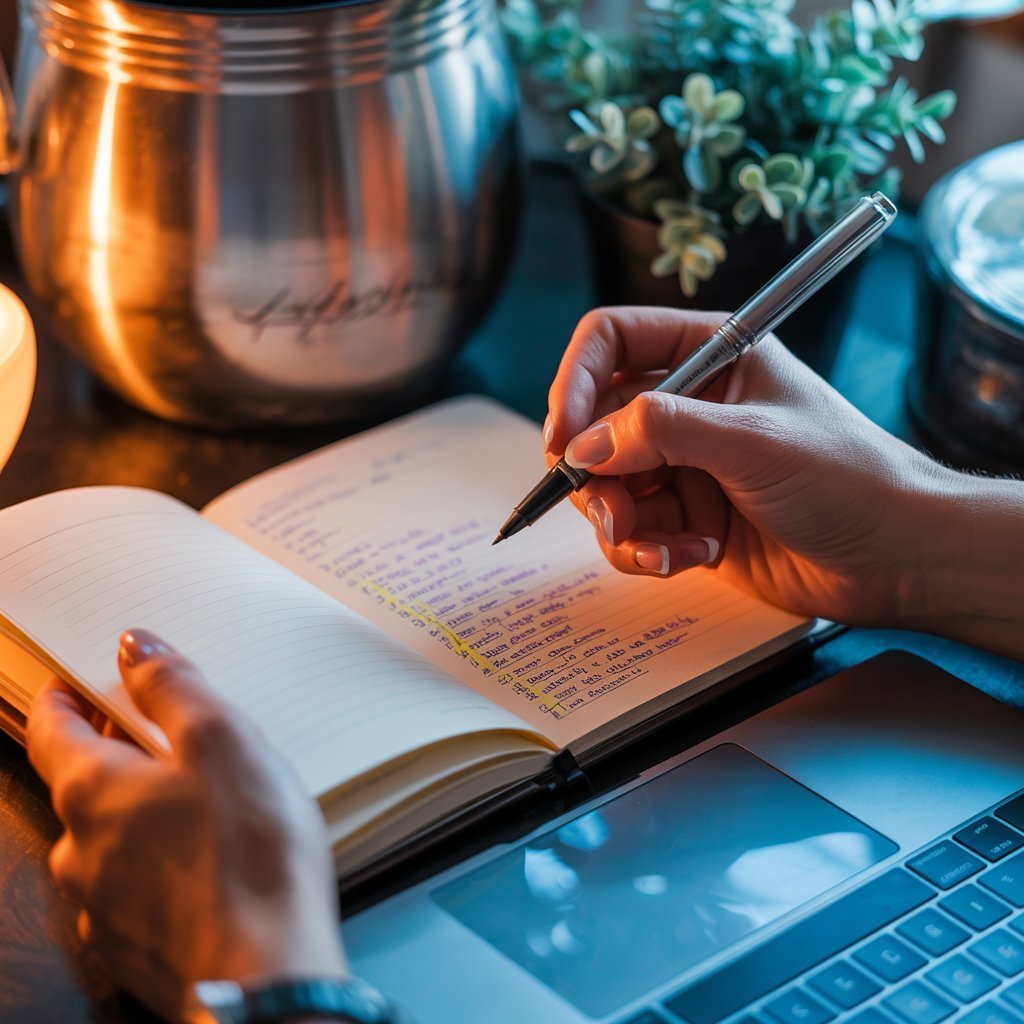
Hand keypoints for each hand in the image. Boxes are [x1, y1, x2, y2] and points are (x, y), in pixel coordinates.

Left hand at [26, 629, 346, 1021]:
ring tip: (197, 799)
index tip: (70, 683)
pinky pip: (133, 886)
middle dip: (113, 753)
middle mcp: (80, 849)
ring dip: (138, 811)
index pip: (51, 730)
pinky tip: (203, 861)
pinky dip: (157, 861)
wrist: (264, 974)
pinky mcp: (132, 944)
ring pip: (109, 839)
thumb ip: (171, 687)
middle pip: (81, 785)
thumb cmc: (248, 849)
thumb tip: (133, 645)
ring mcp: (101, 904)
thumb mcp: (221, 739)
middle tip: (157, 732)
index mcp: (92, 791)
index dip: (60, 700)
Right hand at [545, 306, 1023, 649]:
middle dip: (597, 476)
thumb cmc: (849, 479)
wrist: (897, 558)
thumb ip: (661, 432)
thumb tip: (582, 447)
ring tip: (666, 548)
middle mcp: (689, 404)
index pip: (611, 342)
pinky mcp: (686, 516)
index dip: (575, 383)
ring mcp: (685, 463)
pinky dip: (647, 551)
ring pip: (606, 486)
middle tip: (615, 513)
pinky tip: (692, 558)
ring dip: (623, 524)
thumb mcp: (752, 442)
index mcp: (711, 354)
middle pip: (595, 424)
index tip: (564, 438)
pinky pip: (631, 531)